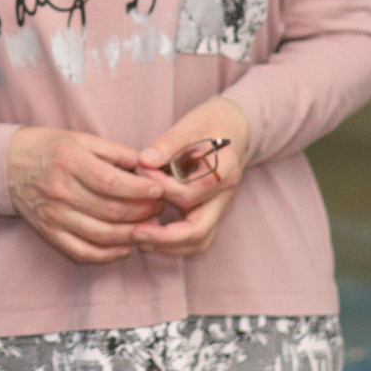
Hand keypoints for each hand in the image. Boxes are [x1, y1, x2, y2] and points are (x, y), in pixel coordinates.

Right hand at [7, 127, 167, 263]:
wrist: (8, 164)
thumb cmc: (50, 149)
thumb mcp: (81, 139)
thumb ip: (115, 152)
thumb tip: (148, 167)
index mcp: (69, 162)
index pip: (112, 183)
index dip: (140, 189)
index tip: (160, 189)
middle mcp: (60, 191)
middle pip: (111, 210)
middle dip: (143, 211)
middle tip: (159, 207)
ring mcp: (53, 216)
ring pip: (102, 234)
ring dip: (132, 234)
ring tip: (148, 226)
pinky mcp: (49, 233)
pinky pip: (82, 252)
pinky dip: (108, 255)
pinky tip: (125, 247)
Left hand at [131, 99, 251, 258]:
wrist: (234, 129)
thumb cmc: (211, 124)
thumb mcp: (191, 125)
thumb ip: (169, 143)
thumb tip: (144, 161)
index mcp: (224, 173)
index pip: (190, 193)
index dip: (162, 188)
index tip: (140, 173)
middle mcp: (224, 196)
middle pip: (198, 231)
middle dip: (164, 237)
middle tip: (135, 232)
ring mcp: (219, 209)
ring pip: (198, 242)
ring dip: (168, 246)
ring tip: (138, 238)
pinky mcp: (210, 215)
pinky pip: (196, 241)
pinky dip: (173, 245)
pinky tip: (149, 236)